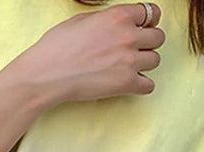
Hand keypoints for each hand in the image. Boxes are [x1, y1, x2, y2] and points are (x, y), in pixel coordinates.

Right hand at [13, 3, 164, 106]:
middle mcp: (128, 36)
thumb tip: (116, 24)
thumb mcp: (82, 20)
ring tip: (127, 69)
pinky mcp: (125, 84)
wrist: (45, 75)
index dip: (148, 22)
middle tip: (134, 51)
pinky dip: (141, 86)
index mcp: (118, 16)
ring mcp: (129, 61)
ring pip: (155, 60)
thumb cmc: (56, 48)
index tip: (143, 29)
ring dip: (144, 64)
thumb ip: (106, 20)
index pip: (152, 13)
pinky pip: (148, 86)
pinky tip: (129, 84)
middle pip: (158, 38)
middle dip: (147, 43)